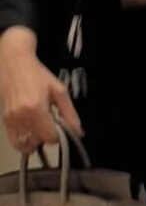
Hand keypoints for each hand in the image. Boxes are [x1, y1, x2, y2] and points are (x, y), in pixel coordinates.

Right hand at [0, 33, 82, 154]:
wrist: (15, 63)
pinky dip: (23, 141)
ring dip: (36, 139)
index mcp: (37, 109)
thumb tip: (79, 132)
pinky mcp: (5, 119)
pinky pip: (14, 139)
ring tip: (39, 127)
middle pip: (39, 140)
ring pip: (27, 141)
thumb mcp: (59, 91)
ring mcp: (12, 119)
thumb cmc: (39, 75)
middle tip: (50, 125)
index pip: (50, 136)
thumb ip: (70, 113)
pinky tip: (29, 135)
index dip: (58, 136)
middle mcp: (23, 116)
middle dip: (47, 137)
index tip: (60, 128)